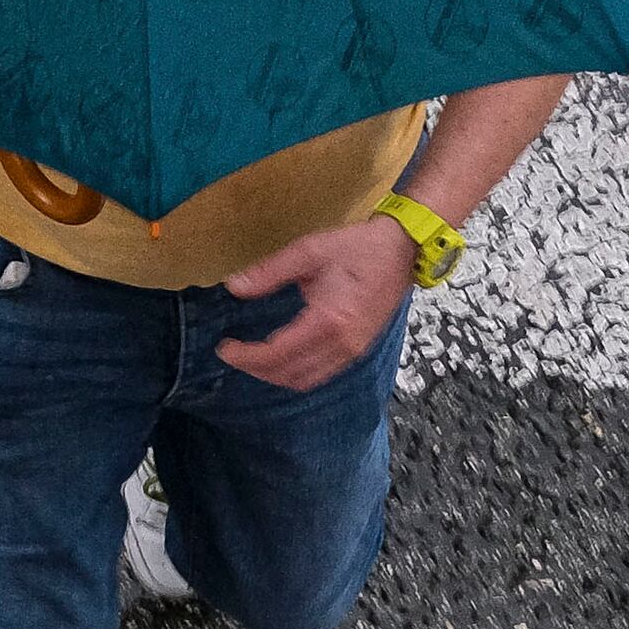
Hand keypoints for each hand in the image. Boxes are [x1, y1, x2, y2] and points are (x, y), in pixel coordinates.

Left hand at [213, 214, 419, 388]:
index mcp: (329, 320)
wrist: (403, 250)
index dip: (247, 357)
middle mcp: (342, 344)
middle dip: (256, 370)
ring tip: (254, 358)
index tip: (225, 348)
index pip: (278, 354)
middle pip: (289, 376)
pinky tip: (283, 358)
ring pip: (306, 381)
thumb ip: (269, 272)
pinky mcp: (358, 350)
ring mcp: (353, 351)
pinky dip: (296, 373)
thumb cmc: (360, 247)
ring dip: (276, 376)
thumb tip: (235, 287)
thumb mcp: (309, 251)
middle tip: (234, 354)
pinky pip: (322, 375)